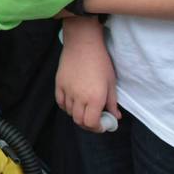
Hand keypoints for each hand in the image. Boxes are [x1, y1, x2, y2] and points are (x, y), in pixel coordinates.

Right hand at [56, 17, 119, 131]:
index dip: (97, 128)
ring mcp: (67, 91)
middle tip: (95, 121)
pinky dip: (67, 107)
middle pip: (79, 121)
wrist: (83, 45)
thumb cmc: (101, 62)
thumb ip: (112, 102)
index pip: (91, 123)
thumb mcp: (111, 83)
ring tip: (85, 109)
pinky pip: (60, 102)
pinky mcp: (59, 84)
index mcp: (95, 98)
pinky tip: (74, 103)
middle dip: (88, 125)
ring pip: (69, 112)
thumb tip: (115, 116)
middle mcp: (79, 98)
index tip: (103, 125)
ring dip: (78, 115)